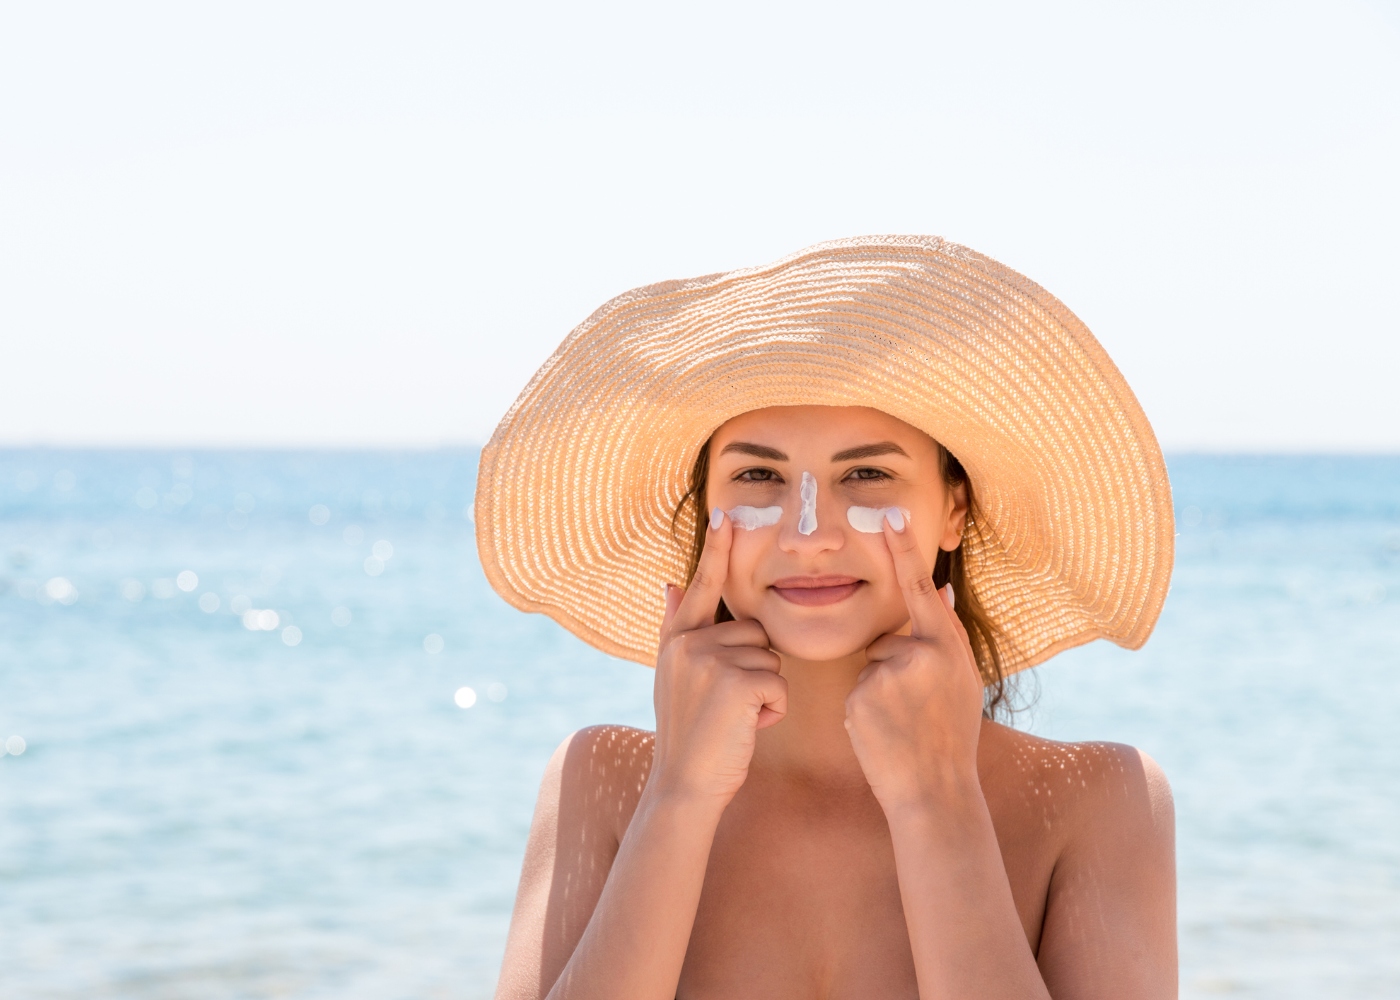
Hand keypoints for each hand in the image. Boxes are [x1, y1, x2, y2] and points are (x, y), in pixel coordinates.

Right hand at [649, 509, 787, 807]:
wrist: (685, 784)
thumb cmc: (689, 734)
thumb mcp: (674, 676)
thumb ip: (677, 628)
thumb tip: (672, 582)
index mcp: (679, 639)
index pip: (704, 585)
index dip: (716, 550)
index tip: (725, 513)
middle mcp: (692, 643)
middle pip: (756, 633)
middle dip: (756, 669)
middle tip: (730, 706)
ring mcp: (713, 661)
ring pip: (772, 659)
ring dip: (766, 692)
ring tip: (736, 718)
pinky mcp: (738, 682)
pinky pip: (779, 683)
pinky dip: (773, 710)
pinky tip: (748, 727)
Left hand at [844, 511, 984, 813]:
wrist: (935, 789)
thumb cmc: (951, 736)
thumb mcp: (962, 681)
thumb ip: (945, 636)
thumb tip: (936, 590)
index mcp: (948, 645)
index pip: (920, 588)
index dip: (904, 550)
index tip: (888, 515)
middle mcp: (921, 653)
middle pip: (887, 640)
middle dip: (893, 668)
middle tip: (918, 710)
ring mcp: (889, 673)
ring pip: (871, 667)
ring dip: (880, 691)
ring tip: (903, 724)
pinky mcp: (862, 695)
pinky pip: (856, 690)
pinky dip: (865, 710)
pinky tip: (884, 732)